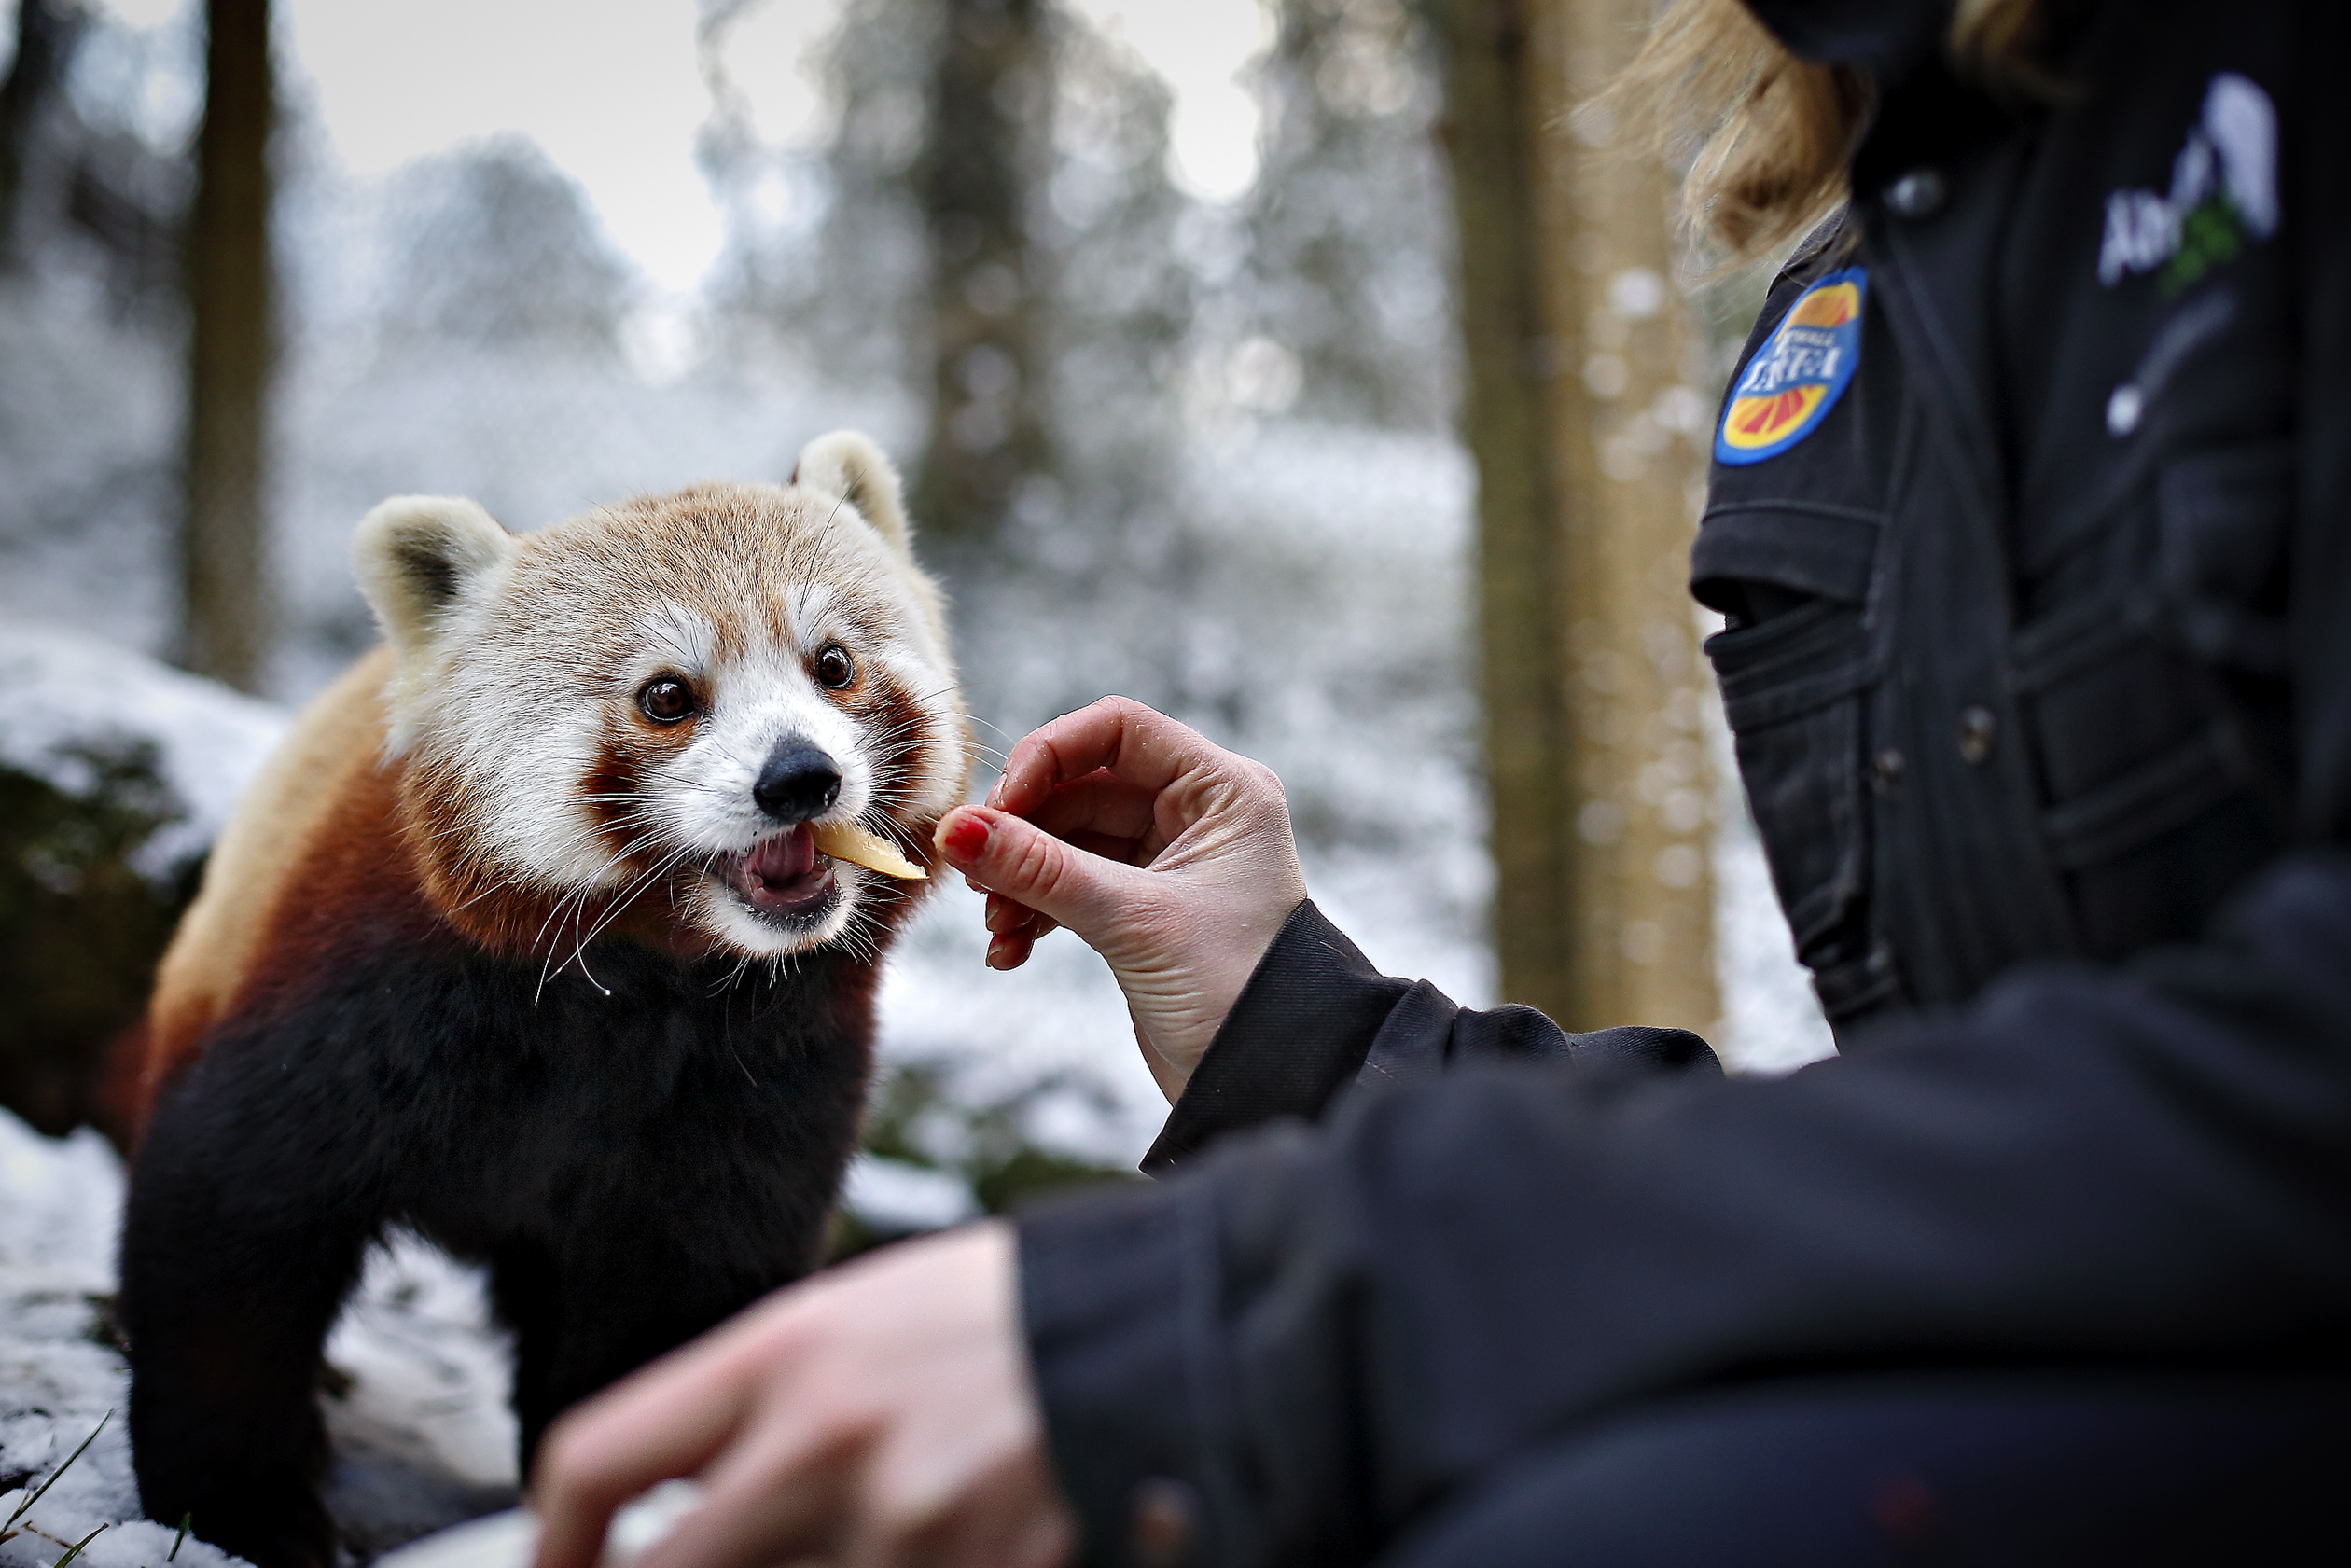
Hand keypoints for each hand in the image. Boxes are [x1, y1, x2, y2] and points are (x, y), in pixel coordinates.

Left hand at [530, 1223, 1072, 1567]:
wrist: (1168, 1336)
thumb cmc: (1010, 1317)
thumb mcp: (864, 1317)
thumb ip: (760, 1404)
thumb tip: (677, 1499)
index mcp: (787, 1355)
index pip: (598, 1460)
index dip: (554, 1540)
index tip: (562, 1565)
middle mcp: (821, 1448)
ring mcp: (895, 1535)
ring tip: (862, 1526)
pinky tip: (927, 1542)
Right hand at [934, 698, 1307, 1100]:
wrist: (1270, 1084)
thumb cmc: (1233, 992)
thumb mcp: (1132, 921)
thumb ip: (1040, 870)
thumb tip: (955, 829)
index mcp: (1223, 790)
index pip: (1118, 729)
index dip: (1048, 755)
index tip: (998, 806)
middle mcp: (1200, 814)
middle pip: (1083, 786)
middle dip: (1024, 833)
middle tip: (977, 876)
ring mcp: (1171, 861)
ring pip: (1070, 840)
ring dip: (1023, 879)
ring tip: (997, 925)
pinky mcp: (1147, 908)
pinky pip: (1075, 886)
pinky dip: (1038, 911)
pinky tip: (1009, 950)